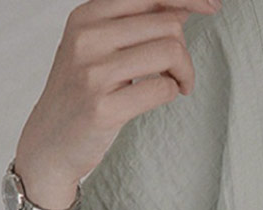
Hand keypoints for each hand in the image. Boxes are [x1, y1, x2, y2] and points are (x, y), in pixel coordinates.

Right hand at [14, 0, 221, 190]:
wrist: (50, 142)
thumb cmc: (81, 94)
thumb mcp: (100, 48)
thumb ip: (137, 25)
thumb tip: (181, 6)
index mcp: (87, 16)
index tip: (212, 6)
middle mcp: (87, 37)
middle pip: (168, 23)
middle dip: (185, 51)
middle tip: (179, 73)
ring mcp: (93, 73)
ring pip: (170, 52)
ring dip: (185, 73)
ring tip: (178, 86)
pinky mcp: (104, 108)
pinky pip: (162, 89)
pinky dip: (172, 93)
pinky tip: (163, 97)